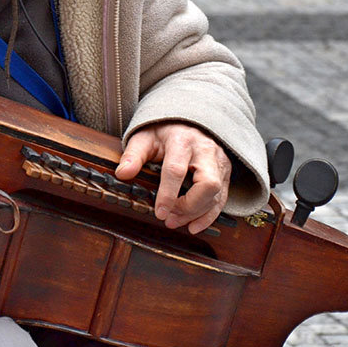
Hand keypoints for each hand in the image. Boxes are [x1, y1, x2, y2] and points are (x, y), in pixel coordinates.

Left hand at [116, 122, 231, 234]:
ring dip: (196, 214)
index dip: (168, 194)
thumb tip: (122, 174)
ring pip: (216, 193)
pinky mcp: (224, 172)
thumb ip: (134, 155)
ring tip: (175, 222)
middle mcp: (205, 150)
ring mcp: (218, 162)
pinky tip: (194, 225)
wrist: (188, 121)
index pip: (176, 170)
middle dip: (189, 206)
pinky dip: (209, 215)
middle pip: (207, 183)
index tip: (160, 212)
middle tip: (169, 219)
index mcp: (182, 140)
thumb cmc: (164, 130)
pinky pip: (222, 198)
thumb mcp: (145, 137)